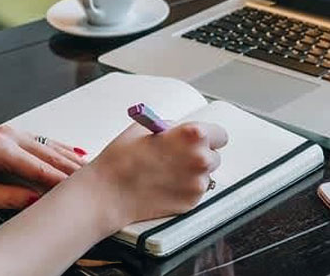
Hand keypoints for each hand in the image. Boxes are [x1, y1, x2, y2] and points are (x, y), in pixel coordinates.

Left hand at [0, 126, 87, 209]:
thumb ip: (7, 197)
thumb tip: (34, 199)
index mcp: (0, 149)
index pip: (40, 169)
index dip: (61, 182)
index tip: (79, 191)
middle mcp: (9, 136)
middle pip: (50, 155)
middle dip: (73, 169)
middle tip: (94, 181)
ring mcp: (11, 132)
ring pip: (49, 146)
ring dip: (70, 159)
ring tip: (90, 170)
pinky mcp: (9, 133)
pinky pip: (41, 141)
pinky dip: (59, 148)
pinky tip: (72, 153)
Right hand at [83, 121, 227, 227]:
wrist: (110, 192)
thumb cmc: (122, 158)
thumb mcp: (147, 127)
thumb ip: (172, 128)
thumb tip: (183, 132)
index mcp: (193, 135)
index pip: (220, 134)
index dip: (209, 137)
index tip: (201, 140)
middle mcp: (201, 159)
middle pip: (214, 156)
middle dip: (199, 155)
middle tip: (180, 157)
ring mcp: (198, 183)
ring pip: (205, 175)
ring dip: (193, 173)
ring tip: (167, 172)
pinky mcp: (192, 202)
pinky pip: (195, 191)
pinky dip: (185, 188)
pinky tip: (165, 185)